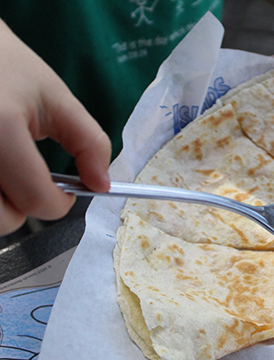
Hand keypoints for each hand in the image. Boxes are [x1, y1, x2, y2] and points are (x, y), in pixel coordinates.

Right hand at [0, 20, 110, 235]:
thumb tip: (102, 184)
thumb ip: (88, 142)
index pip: (36, 199)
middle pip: (4, 221)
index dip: (60, 202)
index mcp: (0, 128)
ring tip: (7, 174)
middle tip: (29, 181)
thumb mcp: (54, 96)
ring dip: (1, 206)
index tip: (66, 190)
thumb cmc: (5, 65)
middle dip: (25, 209)